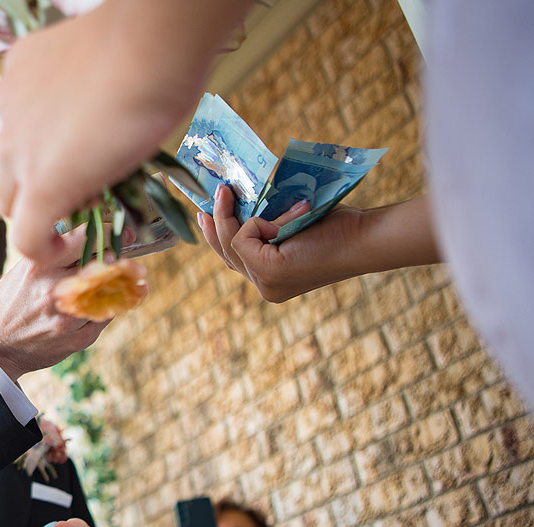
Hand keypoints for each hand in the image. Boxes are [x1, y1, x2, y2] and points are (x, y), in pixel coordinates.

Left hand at [0, 0, 256, 262]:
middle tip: (80, 189)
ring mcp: (19, 151)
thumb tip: (111, 115)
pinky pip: (26, 237)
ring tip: (79, 217)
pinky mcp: (40, 187)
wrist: (151, 43)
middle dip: (33, 186)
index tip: (78, 156)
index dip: (44, 151)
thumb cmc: (148, 40)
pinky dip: (44, 250)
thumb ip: (88, 93)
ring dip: (38, 215)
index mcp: (18, 74)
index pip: (16, 128)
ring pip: (9, 203)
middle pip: (5, 168)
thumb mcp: (101, 62)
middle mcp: (7, 111)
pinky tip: (67, 249)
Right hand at [0, 230, 108, 380]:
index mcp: (39, 267)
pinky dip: (108, 306)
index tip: (120, 233)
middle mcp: (54, 290)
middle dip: (116, 258)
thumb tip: (88, 237)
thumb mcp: (22, 270)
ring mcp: (68, 316)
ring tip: (114, 281)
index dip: (108, 233)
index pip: (84, 239)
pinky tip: (100, 303)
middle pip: (103, 265)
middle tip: (121, 257)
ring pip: (110, 291)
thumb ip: (52, 254)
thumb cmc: (9, 303)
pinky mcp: (79, 338)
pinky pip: (107, 315)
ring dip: (116, 283)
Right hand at [198, 183, 372, 301]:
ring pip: (232, 245)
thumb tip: (244, 200)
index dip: (217, 237)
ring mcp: (266, 284)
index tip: (206, 214)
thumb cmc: (341, 229)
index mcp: (274, 281)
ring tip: (229, 190)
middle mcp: (267, 288)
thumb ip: (271, 225)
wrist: (367, 239)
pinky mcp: (268, 271)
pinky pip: (243, 238)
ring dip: (235, 216)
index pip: (235, 260)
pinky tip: (288, 215)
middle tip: (209, 199)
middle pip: (226, 255)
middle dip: (213, 226)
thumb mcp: (295, 226)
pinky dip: (258, 222)